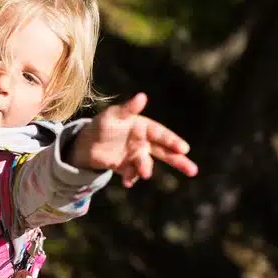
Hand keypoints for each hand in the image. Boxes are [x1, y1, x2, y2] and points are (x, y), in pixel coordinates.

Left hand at [73, 93, 197, 187]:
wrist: (85, 143)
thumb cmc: (101, 124)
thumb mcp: (113, 115)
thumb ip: (128, 108)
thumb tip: (142, 96)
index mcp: (144, 127)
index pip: (161, 134)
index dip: (172, 141)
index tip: (184, 148)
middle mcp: (143, 142)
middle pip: (165, 152)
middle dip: (179, 161)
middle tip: (193, 170)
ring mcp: (136, 156)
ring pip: (147, 164)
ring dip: (146, 169)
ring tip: (144, 174)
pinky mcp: (126, 167)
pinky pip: (132, 174)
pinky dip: (131, 178)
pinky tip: (127, 182)